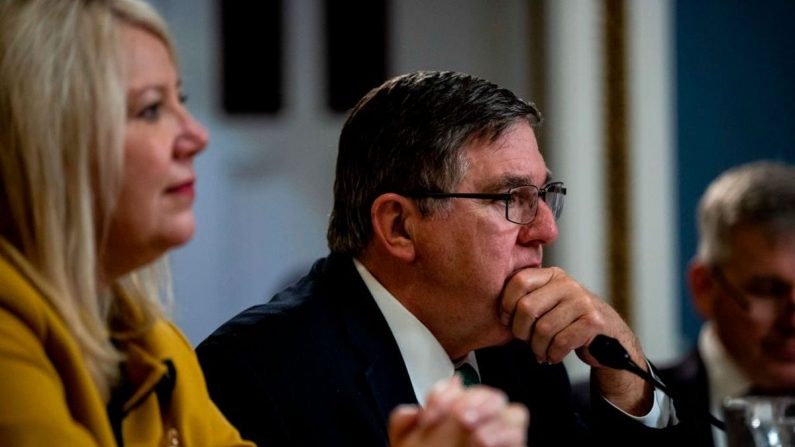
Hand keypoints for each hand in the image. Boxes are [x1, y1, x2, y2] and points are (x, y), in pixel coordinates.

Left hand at [389, 377, 527, 446]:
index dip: (442, 396)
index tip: (428, 417)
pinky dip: (506, 435)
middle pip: (490, 395)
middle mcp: (481, 421)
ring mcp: (498, 436)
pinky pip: (519, 436)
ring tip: (475, 435)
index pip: (455, 390)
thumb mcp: (406, 445)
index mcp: (455, 413)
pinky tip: (485, 443)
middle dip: (475, 401)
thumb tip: (412, 411)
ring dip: (494, 418)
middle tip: (460, 418)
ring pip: (513, 412)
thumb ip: (403, 425)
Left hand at [498, 266, 652, 414]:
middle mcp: (568, 284)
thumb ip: (527, 299)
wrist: (608, 337)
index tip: (507, 321)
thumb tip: (498, 313)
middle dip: (521, 331)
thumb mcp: (548, 302)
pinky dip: (552, 354)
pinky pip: (560, 342)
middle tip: (526, 341)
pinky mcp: (593, 322)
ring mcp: (582, 301)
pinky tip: (554, 356)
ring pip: (543, 329)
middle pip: (527, 307)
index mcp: (552, 275)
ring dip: (537, 347)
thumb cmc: (568, 322)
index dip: (506, 304)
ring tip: (541, 351)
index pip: (519, 281)